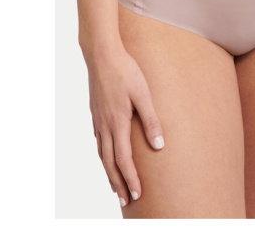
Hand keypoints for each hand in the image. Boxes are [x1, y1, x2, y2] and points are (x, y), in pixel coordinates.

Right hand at [83, 44, 164, 206]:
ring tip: (114, 183)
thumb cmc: (126, 71)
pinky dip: (102, 154)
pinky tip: (106, 153)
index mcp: (117, 123)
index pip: (123, 160)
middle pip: (109, 162)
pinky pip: (97, 140)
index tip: (137, 194)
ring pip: (101, 153)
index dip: (130, 178)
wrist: (102, 55)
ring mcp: (97, 119)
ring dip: (108, 171)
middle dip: (117, 182)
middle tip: (124, 199)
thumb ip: (151, 120)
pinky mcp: (95, 112)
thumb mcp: (143, 94)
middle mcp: (105, 125)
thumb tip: (158, 146)